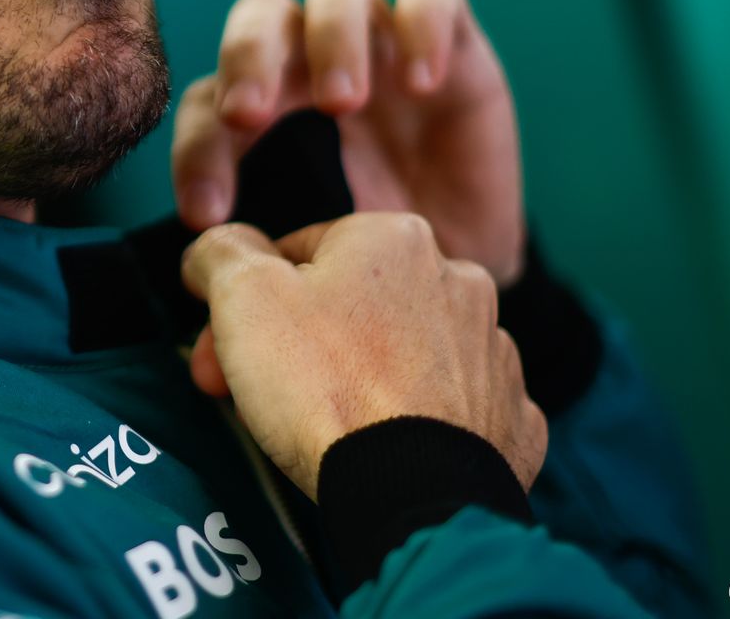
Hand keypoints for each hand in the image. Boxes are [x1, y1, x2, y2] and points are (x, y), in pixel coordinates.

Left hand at [172, 0, 526, 284]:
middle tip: (248, 118)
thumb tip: (206, 277)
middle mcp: (312, 54)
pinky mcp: (453, 35)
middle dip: (247, 58)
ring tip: (343, 103)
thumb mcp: (313, 249)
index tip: (207, 216)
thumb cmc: (372, 242)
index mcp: (262, 100)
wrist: (463, 255)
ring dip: (330, 37)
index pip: (209, 98)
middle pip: (262, 12)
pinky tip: (422, 84)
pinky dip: (422, 22)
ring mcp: (380, 35)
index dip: (197, 152)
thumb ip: (259, 246)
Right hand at [181, 213, 546, 498]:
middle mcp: (459, 281)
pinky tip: (389, 446)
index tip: (223, 348)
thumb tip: (217, 247)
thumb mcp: (242, 294)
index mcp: (395, 237)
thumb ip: (222, 251)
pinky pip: (456, 409)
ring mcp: (494, 354)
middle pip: (354, 304)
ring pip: (406, 355)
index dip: (250, 300)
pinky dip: (421, 422)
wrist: (410, 492)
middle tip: (254, 394)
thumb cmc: (325, 384)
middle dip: (297, 344)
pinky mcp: (512, 421)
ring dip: (362, 378)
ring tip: (324, 426)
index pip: (302, 252)